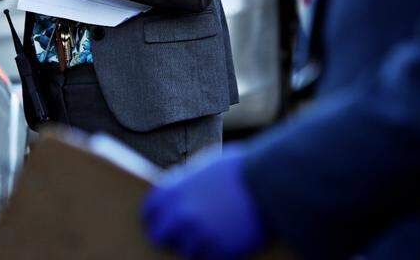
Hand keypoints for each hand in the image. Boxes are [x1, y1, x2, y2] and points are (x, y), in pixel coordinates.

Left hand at [143, 146, 267, 259]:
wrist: (271, 180)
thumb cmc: (242, 168)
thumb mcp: (206, 168)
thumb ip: (187, 186)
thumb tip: (178, 200)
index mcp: (173, 191)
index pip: (148, 212)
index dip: (153, 217)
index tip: (157, 222)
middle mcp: (181, 216)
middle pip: (159, 236)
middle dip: (168, 237)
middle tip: (176, 237)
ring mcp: (200, 236)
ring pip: (186, 251)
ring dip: (196, 246)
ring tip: (209, 237)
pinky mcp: (221, 252)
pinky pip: (209, 259)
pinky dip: (216, 254)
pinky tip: (225, 243)